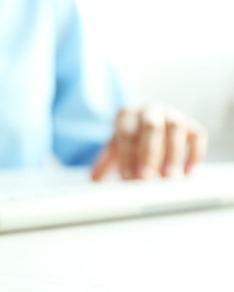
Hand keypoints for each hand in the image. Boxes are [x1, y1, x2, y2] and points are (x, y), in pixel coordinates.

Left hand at [91, 105, 207, 180]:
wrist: (144, 123)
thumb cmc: (128, 139)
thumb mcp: (113, 148)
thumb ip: (103, 163)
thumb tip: (93, 181)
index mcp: (127, 114)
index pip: (126, 133)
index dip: (128, 156)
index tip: (129, 177)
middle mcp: (150, 110)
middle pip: (151, 127)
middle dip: (150, 153)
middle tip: (147, 179)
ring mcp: (172, 115)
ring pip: (176, 127)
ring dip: (173, 153)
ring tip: (169, 178)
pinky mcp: (191, 125)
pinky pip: (197, 135)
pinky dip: (194, 154)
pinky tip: (187, 173)